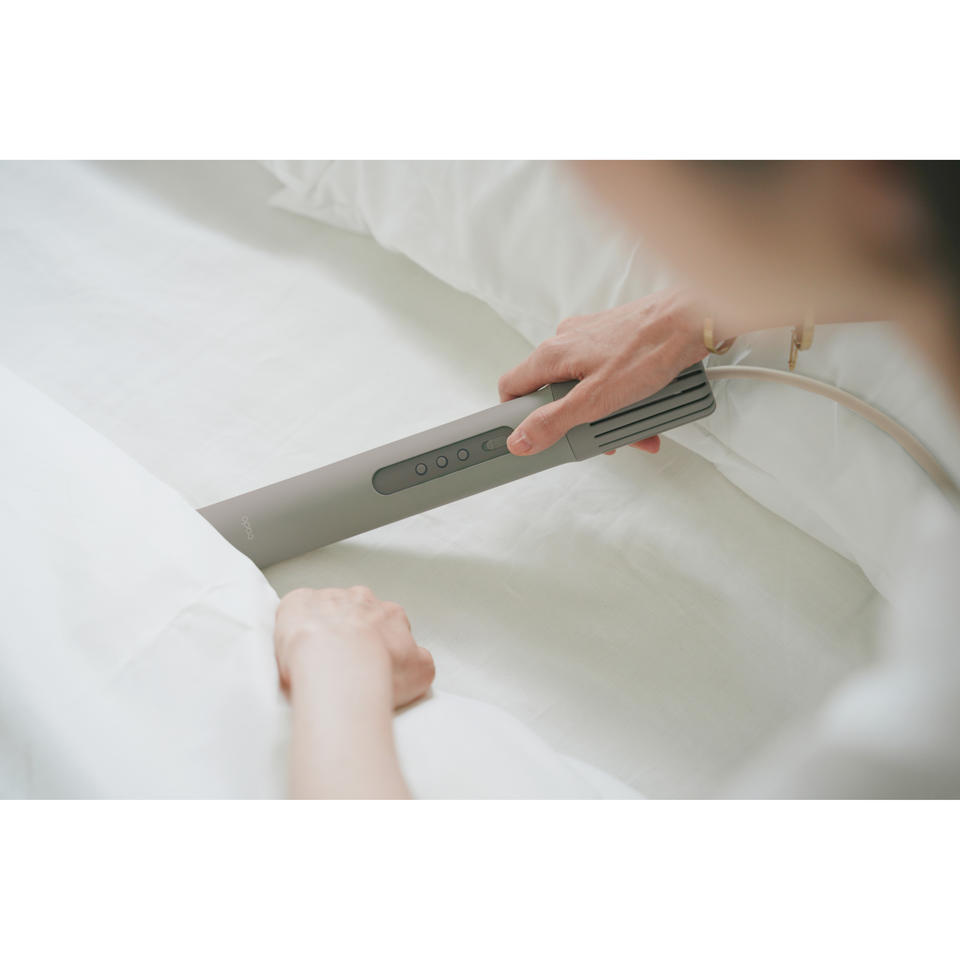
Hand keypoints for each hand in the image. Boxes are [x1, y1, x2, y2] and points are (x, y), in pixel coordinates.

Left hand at [274, 587, 434, 708]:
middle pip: (355, 612)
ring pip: (324, 610)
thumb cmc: (376, 671)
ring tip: (316, 660)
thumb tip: (417, 659)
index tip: (370, 664)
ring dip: (321, 628)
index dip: (377, 646)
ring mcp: (328, 598)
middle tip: (343, 662)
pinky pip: (295, 608)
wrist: (340, 666)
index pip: (387, 624)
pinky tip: (295, 646)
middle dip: (350, 632)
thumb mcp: (421, 673)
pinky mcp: (297, 602)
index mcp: (391, 614)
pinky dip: (293, 624)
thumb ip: (420, 660)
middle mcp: (361, 600)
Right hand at [497, 289, 709, 456]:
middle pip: (554, 392)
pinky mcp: (614, 339)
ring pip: (584, 386)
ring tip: (635, 432)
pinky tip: (644, 411)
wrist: (691, 320)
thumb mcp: (595, 400)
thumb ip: (554, 421)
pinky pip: (606, 376)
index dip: (516, 415)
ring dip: (605, 415)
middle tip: (598, 441)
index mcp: (552, 354)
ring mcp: (590, 338)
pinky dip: (621, 397)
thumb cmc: (649, 350)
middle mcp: (566, 340)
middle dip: (577, 423)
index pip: (511, 387)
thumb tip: (521, 440)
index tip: (531, 435)